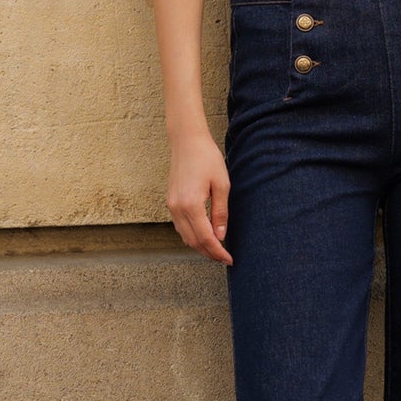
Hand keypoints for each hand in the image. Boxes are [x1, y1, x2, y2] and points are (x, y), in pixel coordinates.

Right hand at [167, 129, 232, 263]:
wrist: (187, 142)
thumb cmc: (207, 159)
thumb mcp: (221, 185)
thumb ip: (220, 213)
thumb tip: (221, 236)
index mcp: (191, 205)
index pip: (206, 238)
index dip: (218, 252)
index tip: (229, 259)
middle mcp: (177, 208)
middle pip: (193, 241)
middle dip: (209, 253)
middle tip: (224, 258)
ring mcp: (171, 206)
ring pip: (185, 236)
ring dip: (200, 246)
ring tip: (216, 250)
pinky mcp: (170, 202)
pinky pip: (180, 226)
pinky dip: (192, 236)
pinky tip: (203, 236)